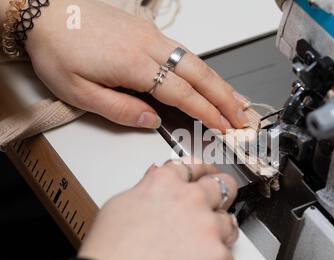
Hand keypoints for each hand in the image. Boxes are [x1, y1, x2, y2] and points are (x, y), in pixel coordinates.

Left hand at [25, 0, 249, 131]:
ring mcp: (152, 36)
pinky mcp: (148, 30)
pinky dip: (204, 69)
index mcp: (134, 65)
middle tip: (242, 117)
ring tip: (237, 101)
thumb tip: (153, 121)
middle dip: (225, 98)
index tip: (224, 127)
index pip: (182, 94)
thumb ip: (121, 110)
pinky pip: (185, 52)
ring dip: (219, 83)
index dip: (207, 113)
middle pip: (199, 74)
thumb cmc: (58, 50)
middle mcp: (150, 47)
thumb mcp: (80, 92)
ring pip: (196, 61)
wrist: (45, 12)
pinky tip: (210, 78)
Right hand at [78, 161, 238, 259]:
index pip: (195, 167)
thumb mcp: (121, 205)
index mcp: (166, 182)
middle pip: (224, 186)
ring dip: (218, 234)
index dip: (203, 173)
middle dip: (223, 195)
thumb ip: (147, 187)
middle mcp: (191, 198)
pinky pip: (227, 259)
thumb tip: (155, 178)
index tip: (207, 175)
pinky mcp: (218, 256)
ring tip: (195, 251)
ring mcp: (208, 226)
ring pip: (229, 223)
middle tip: (218, 206)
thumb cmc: (111, 253)